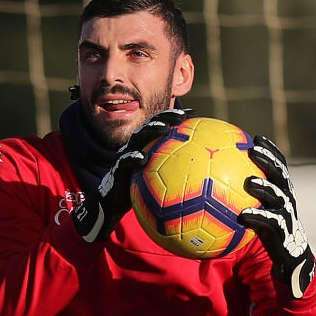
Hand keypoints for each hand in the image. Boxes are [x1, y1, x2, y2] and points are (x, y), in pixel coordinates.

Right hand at [73, 108, 191, 241]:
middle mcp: (137, 146)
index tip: (195, 112)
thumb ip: (175, 173)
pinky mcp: (117, 168)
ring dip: (151, 131)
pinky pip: (125, 161)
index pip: (162, 125)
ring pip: (138, 138)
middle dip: (165, 116)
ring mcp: (126, 155)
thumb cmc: (139, 191)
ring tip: (165, 128)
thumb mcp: (158, 181)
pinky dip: (133, 158)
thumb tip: (202, 178)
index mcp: (147, 146)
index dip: (176, 116)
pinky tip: (143, 158)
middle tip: (181, 115)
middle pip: (151, 125)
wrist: (113, 202)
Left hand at [238, 135, 315, 298]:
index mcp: (282, 189)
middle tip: (253, 150)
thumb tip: (216, 184)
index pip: (280, 164)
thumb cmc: (268, 229)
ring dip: (264, 187)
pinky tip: (242, 214)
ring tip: (250, 181)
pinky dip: (256, 216)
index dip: (271, 149)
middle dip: (269, 160)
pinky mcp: (282, 230)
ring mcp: (286, 214)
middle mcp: (287, 198)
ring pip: (278, 195)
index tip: (257, 137)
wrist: (289, 255)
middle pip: (281, 173)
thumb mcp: (261, 209)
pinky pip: (269, 222)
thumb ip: (245, 196)